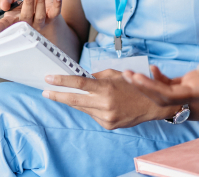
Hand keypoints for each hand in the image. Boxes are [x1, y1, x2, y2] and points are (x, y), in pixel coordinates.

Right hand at [0, 0, 61, 32]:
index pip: (6, 24)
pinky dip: (57, 4)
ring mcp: (39, 21)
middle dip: (28, 5)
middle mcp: (26, 23)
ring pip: (40, 15)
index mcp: (13, 19)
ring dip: (40, 1)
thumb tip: (4, 5)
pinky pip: (55, 12)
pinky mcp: (51, 16)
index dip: (0, 26)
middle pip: (26, 17)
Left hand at [43, 69, 177, 129]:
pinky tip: (96, 104)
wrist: (153, 106)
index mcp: (106, 88)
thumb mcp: (115, 74)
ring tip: (66, 94)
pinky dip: (90, 108)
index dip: (62, 81)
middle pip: (75, 100)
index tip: (49, 79)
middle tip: (46, 91)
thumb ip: (96, 76)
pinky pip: (93, 115)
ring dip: (74, 101)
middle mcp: (105, 104)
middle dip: (58, 95)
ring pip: (82, 108)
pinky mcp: (109, 125)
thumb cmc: (134, 86)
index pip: (79, 84)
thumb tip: (79, 77)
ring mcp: (106, 116)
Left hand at [123, 45, 198, 106]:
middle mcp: (195, 94)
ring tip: (131, 73)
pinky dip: (160, 78)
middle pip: (162, 97)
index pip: (170, 96)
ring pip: (165, 91)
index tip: (136, 78)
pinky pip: (173, 84)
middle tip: (126, 75)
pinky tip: (153, 68)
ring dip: (147, 84)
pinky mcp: (194, 81)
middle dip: (143, 87)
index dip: (151, 89)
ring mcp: (194, 88)